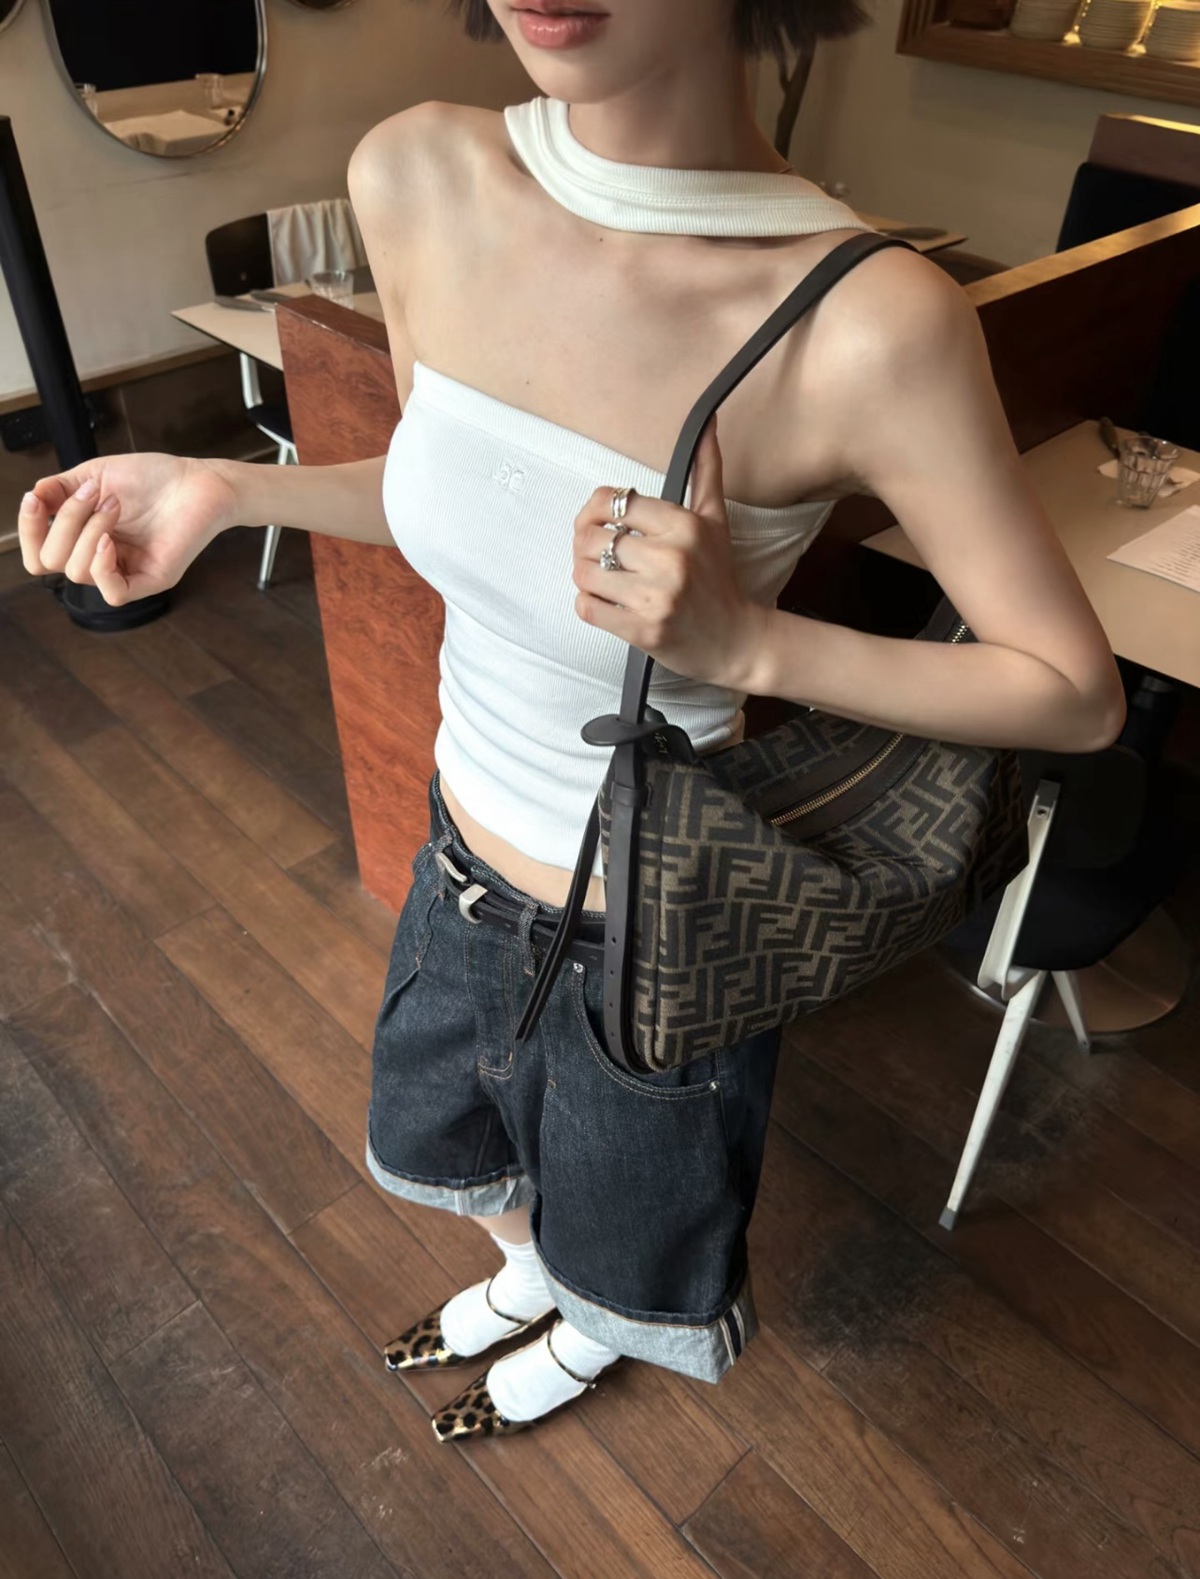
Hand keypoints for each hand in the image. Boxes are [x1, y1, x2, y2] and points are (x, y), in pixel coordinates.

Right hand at [17, 452, 240, 604]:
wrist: (196, 480)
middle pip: (51, 562)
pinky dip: (102, 566)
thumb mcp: (94, 476)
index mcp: (81, 538)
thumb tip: (33, 499)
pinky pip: (113, 593)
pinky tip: (110, 542)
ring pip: (77, 573)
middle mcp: (99, 559)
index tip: (36, 500)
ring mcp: (124, 572)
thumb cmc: (151, 478)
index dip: (29, 531)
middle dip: (64, 522)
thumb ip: (59, 490)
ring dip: (89, 532)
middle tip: (95, 495)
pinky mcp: (150, 581)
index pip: (38, 554)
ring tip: (114, 507)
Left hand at [571, 413, 771, 689]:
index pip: (612, 501)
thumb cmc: (719, 577)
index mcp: (684, 525)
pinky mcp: (643, 630)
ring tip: (605, 581)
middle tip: (598, 556)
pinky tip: (608, 604)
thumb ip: (706, 470)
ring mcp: (656, 596)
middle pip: (590, 538)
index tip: (601, 523)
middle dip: (585, 547)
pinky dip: (589, 605)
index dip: (593, 511)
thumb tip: (708, 419)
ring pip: (584, 573)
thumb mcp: (716, 519)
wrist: (737, 640)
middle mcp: (671, 558)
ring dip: (586, 577)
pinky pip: (587, 608)